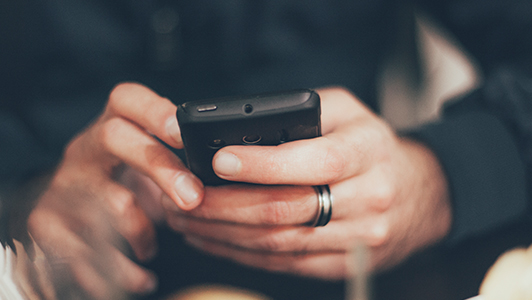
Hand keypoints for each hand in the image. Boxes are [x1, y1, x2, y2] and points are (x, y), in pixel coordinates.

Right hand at [27, 83, 203, 297]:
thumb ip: (180, 162)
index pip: (127, 99)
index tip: (183, 132)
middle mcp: (85, 149)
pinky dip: (119, 270)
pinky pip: (85, 249)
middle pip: (115, 138)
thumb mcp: (150, 166)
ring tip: (152, 248)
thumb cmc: (125, 184)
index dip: (155, 111)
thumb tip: (232, 171)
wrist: (69, 213)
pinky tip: (138, 276)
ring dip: (140, 232)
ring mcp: (64, 184)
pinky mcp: (48, 223)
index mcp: (113, 126)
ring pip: (106, 201)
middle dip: (160, 167)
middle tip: (192, 198)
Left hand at [164, 87, 450, 278]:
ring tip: (188, 217)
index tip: (219, 160)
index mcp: (367, 152)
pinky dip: (243, 253)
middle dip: (226, 205)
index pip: (313, 161)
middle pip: (286, 209)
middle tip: (185, 195)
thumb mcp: (349, 113)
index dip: (263, 164)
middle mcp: (366, 199)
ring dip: (225, 232)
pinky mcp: (343, 263)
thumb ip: (304, 113)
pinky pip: (286, 263)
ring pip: (279, 242)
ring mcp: (357, 238)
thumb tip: (245, 129)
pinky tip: (215, 238)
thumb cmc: (374, 148)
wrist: (421, 194)